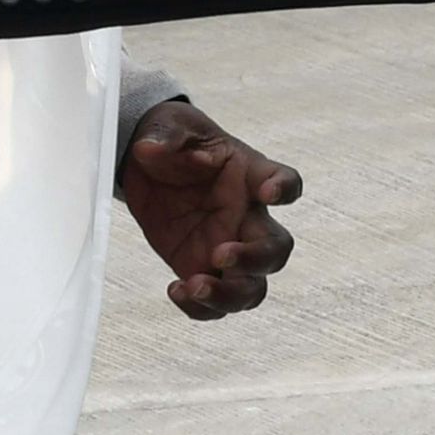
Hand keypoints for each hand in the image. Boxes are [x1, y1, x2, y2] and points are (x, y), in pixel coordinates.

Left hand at [120, 99, 301, 318]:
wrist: (153, 164)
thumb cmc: (176, 140)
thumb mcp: (170, 126)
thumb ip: (165, 136)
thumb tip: (149, 149)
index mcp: (249, 176)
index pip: (285, 181)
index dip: (285, 190)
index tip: (269, 194)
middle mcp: (247, 217)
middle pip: (276, 249)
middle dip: (255, 259)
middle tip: (220, 254)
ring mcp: (228, 247)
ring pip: (252, 288)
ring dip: (230, 296)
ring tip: (195, 286)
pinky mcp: (200, 268)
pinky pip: (215, 303)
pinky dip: (200, 307)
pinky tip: (175, 289)